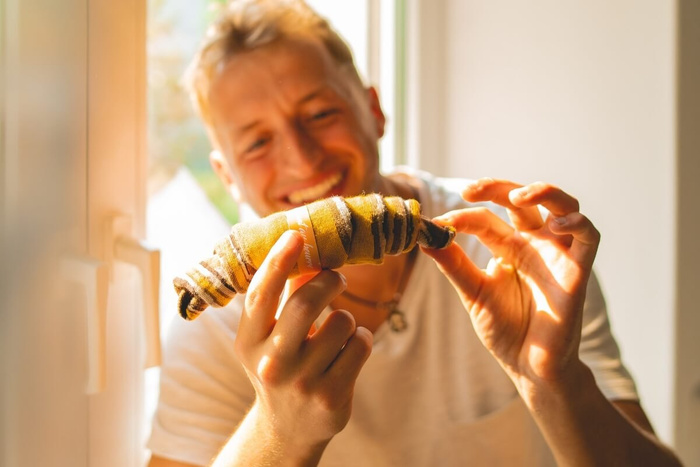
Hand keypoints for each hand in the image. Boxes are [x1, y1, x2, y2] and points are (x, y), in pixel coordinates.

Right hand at [235, 230, 372, 450]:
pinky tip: (348, 352)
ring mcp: (302, 382)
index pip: (261, 294)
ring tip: (337, 331)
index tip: (295, 234)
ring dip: (346, 318)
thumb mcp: (269, 337)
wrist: (289, 428)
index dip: (278, 261)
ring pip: (341, 322)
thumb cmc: (282, 365)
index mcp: (248, 342)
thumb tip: (303, 247)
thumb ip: (282, 298)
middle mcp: (271, 363)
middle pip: (305, 302)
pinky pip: (361, 344)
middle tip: (336, 277)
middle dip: (328, 281)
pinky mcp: (332, 397)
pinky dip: (361, 339)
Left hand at [422, 179, 599, 392]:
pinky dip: (578, 223)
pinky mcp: (578, 271)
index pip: (485, 219)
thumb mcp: (474, 293)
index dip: (462, 217)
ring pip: (563, 205)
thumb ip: (454, 264)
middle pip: (523, 200)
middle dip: (498, 188)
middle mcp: (534, 244)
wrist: (529, 367)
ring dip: (544, 192)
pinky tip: (558, 224)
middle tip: (471, 189)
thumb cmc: (504, 330)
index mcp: (507, 247)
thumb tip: (424, 236)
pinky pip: (588, 238)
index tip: (438, 224)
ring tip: (519, 197)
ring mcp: (557, 254)